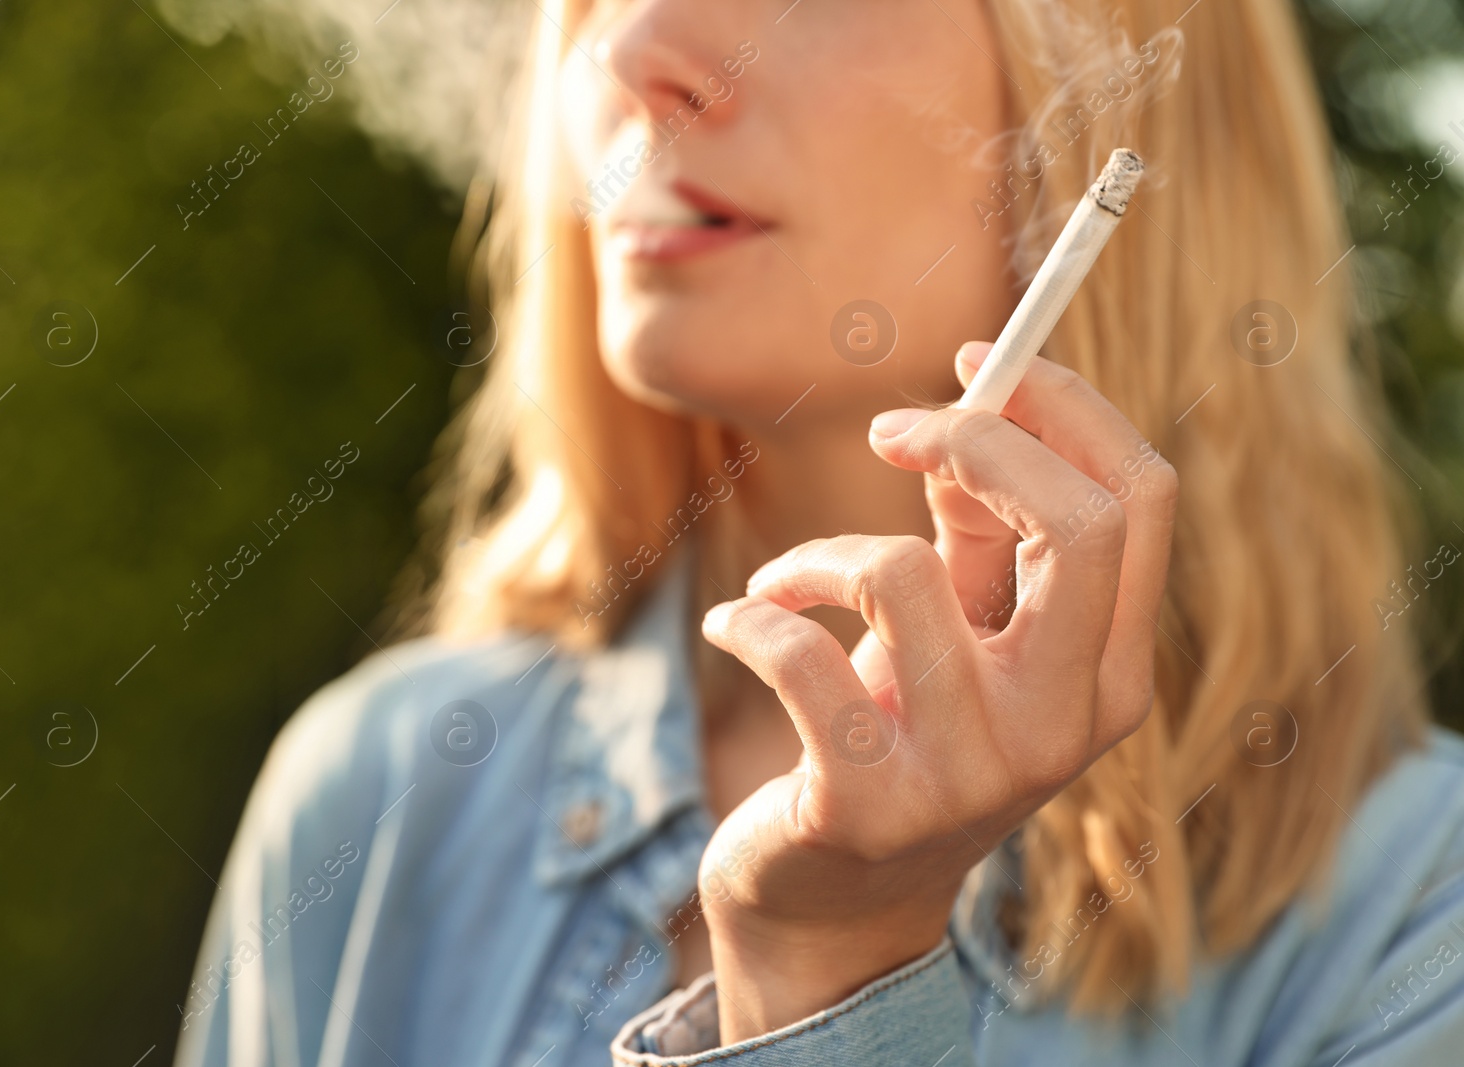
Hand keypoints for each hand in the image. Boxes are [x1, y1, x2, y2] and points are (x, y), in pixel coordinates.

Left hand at [695, 343, 1178, 1042]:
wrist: (833, 899)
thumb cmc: (901, 733)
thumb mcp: (957, 632)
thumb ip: (980, 532)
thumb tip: (971, 405)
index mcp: (1109, 674)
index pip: (1141, 500)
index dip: (1060, 405)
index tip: (974, 365)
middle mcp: (1064, 728)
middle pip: (1077, 523)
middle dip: (974, 439)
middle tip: (888, 433)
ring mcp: (971, 775)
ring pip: (898, 575)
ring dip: (814, 556)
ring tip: (780, 586)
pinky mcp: (865, 804)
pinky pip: (794, 651)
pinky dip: (747, 616)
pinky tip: (734, 626)